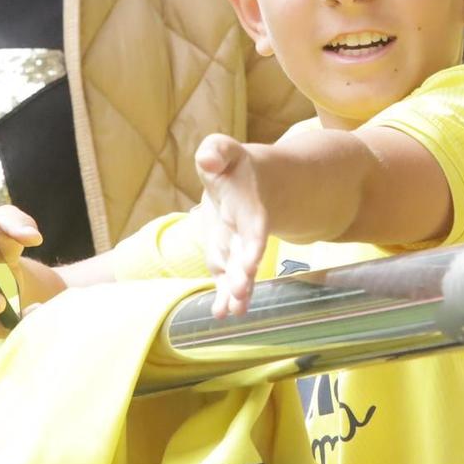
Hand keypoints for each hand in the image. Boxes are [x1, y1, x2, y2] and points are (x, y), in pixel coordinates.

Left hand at [195, 134, 270, 318]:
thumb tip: (208, 159)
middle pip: (247, 255)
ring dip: (237, 291)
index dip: (253, 246)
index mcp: (251, 207)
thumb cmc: (235, 168)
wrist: (251, 184)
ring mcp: (237, 248)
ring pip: (239, 272)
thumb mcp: (225, 151)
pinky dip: (224, 295)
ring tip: (232, 312)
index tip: (252, 265)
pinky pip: (227, 279)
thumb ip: (216, 150)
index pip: (255, 229)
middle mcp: (247, 233)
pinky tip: (220, 313)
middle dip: (245, 274)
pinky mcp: (226, 257)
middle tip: (240, 292)